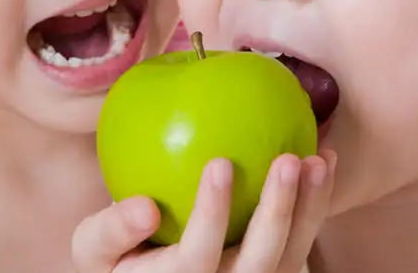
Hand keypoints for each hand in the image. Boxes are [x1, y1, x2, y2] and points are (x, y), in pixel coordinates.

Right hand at [72, 150, 336, 272]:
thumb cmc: (115, 260)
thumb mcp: (94, 251)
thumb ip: (110, 231)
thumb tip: (144, 207)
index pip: (198, 255)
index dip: (211, 213)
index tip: (219, 162)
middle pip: (260, 260)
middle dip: (279, 210)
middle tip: (288, 158)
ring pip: (292, 254)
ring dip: (311, 207)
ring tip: (319, 157)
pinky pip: (302, 242)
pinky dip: (317, 205)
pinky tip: (322, 160)